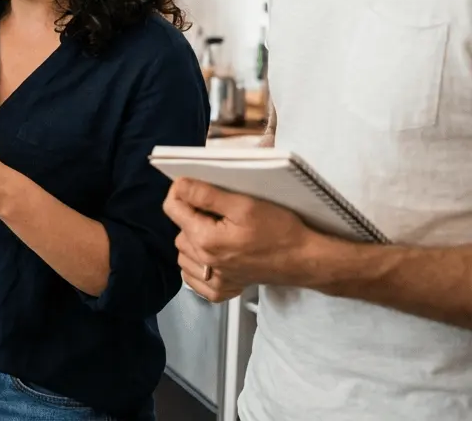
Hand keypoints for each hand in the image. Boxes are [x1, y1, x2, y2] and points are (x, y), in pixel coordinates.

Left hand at [163, 177, 319, 301]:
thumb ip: (205, 195)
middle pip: (179, 230)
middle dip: (192, 216)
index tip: (196, 188)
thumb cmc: (280, 231)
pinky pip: (193, 275)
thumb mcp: (244, 204)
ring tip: (219, 232)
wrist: (305, 260)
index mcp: (205, 240)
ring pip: (184, 252)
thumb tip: (178, 186)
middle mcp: (204, 262)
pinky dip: (198, 264)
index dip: (181, 192)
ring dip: (194, 239)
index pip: (172, 208)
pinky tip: (217, 255)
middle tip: (219, 212)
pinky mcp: (222, 291)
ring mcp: (213, 280)